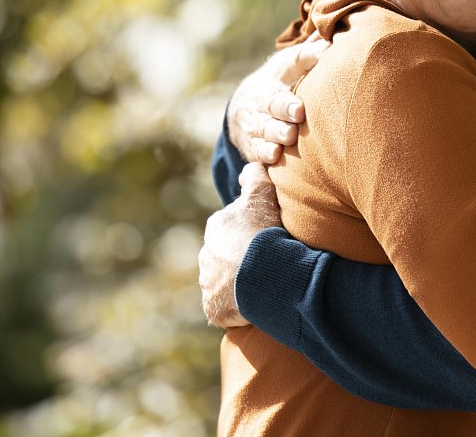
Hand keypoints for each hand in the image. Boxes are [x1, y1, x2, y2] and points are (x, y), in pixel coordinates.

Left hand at [199, 164, 282, 327]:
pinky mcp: (213, 307)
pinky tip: (255, 305)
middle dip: (242, 259)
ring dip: (239, 284)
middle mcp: (207, 254)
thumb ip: (256, 177)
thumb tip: (248, 168)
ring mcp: (209, 283)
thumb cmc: (265, 233)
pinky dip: (237, 307)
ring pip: (224, 282)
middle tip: (268, 264)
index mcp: (217, 227)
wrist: (265, 274)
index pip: (234, 228)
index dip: (252, 233)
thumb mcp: (263, 196)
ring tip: (263, 286)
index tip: (268, 240)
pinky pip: (224, 307)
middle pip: (226, 256)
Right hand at [228, 35, 329, 163]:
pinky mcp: (251, 147)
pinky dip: (263, 154)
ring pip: (263, 128)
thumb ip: (310, 55)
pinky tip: (274, 156)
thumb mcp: (290, 65)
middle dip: (285, 107)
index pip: (294, 61)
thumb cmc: (279, 83)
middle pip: (272, 101)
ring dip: (276, 132)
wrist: (242, 109)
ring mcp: (253, 123)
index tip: (324, 57)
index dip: (308, 58)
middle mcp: (260, 98)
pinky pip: (255, 150)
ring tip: (289, 136)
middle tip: (299, 111)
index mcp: (277, 72)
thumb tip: (331, 36)